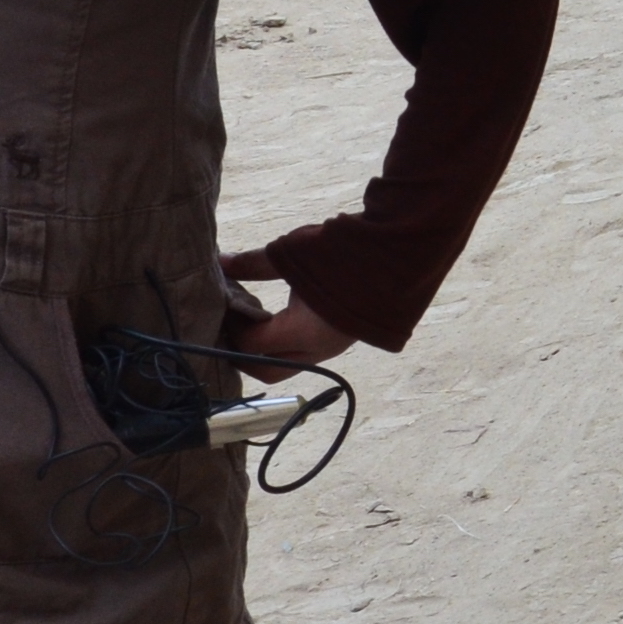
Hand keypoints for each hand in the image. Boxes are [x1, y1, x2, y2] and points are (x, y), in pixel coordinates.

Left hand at [216, 258, 356, 365]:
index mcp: (303, 333)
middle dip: (241, 353)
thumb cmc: (346, 252)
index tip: (221, 304)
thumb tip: (221, 263)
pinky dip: (282, 343)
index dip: (230, 326)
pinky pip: (302, 354)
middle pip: (265, 371)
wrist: (401, 253)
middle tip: (227, 327)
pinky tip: (274, 318)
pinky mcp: (339, 341)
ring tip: (249, 320)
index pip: (250, 345)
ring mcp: (331, 349)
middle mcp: (317, 350)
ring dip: (263, 349)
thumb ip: (254, 264)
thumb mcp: (294, 254)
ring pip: (285, 364)